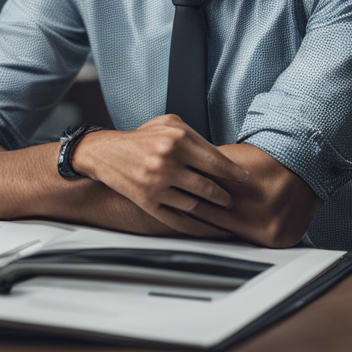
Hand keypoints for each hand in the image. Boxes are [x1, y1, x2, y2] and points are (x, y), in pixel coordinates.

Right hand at [71, 114, 249, 238]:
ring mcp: (157, 183)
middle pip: (209, 186)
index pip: (216, 161)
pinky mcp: (148, 201)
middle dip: (225, 196)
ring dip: (211, 211)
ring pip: (196, 204)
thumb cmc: (141, 138)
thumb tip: (221, 156)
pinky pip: (178, 219)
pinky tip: (207, 228)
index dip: (234, 174)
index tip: (246, 181)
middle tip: (233, 199)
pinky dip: (196, 226)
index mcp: (177, 138)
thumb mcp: (169, 123)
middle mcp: (167, 160)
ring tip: (221, 210)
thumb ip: (195, 136)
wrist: (105, 152)